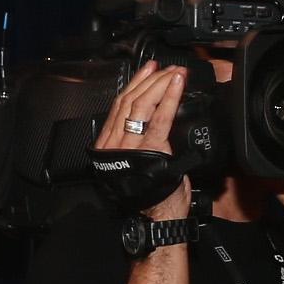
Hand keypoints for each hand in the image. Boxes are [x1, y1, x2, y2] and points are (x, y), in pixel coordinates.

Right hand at [92, 63, 191, 220]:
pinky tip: (177, 85)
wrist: (159, 215)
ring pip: (140, 106)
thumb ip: (138, 138)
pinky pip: (158, 118)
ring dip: (160, 85)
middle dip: (151, 80)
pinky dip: (169, 98)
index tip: (149, 70)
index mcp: (107, 145)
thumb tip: (152, 112)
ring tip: (174, 73)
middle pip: (129, 102)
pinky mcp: (148, 149)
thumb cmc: (153, 190)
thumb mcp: (138, 159)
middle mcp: (113, 145)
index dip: (135, 84)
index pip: (119, 106)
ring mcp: (128, 147)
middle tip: (167, 68)